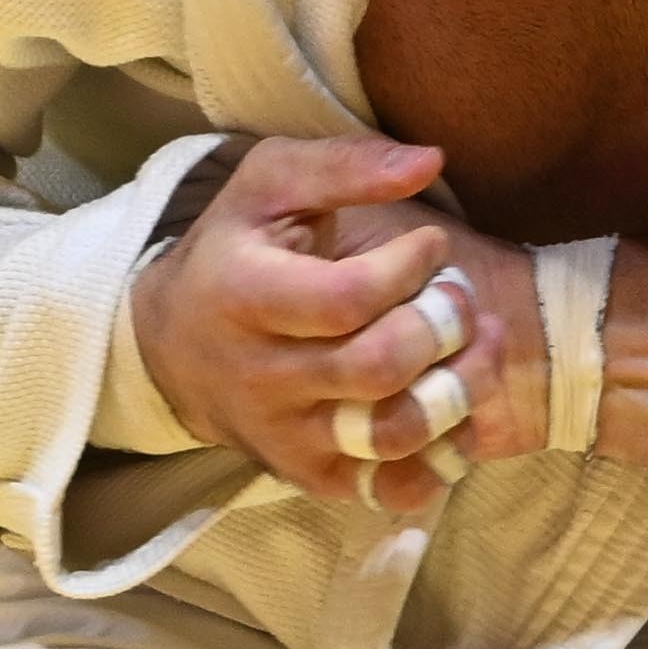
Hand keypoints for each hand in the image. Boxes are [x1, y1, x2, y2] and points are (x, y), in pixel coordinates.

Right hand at [127, 133, 554, 516]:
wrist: (169, 348)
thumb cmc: (235, 251)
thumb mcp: (270, 185)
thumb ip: (345, 164)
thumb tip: (430, 160)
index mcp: (242, 295)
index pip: (346, 298)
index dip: (409, 269)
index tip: (431, 245)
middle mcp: (260, 377)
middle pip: (377, 369)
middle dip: (442, 326)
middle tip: (459, 294)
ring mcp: (287, 437)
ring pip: (393, 435)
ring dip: (459, 388)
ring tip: (478, 344)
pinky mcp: (314, 477)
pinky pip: (395, 488)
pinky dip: (444, 454)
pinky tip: (454, 405)